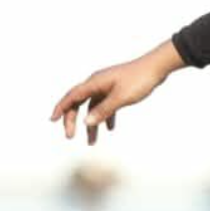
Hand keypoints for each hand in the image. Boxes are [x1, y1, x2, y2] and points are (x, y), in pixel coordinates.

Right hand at [49, 45, 175, 144]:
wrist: (157, 67)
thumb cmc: (139, 80)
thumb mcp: (121, 98)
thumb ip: (103, 111)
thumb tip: (86, 122)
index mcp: (95, 82)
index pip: (72, 96)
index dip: (61, 108)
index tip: (52, 120)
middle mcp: (97, 83)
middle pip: (79, 102)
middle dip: (72, 120)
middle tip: (70, 136)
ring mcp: (107, 86)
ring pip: (93, 107)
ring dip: (91, 124)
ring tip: (92, 142)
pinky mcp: (116, 89)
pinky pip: (106, 105)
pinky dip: (105, 117)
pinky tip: (110, 128)